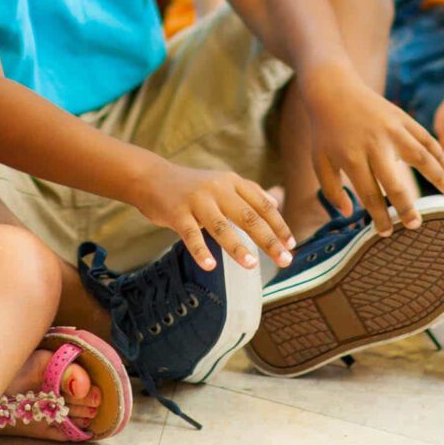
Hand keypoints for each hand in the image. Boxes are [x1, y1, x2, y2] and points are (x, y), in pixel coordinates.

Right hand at [130, 161, 294, 271]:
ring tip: (251, 265)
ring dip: (237, 246)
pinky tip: (210, 266)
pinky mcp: (177, 213)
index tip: (291, 244)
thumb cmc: (191, 186)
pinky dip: (201, 250)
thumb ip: (248, 193)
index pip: (262, 204)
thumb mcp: (222, 183)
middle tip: (284, 260)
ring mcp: (197, 200)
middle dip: (269, 240)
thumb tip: (277, 204)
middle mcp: (218, 189)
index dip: (279, 225)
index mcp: (232, 182)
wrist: (151, 177)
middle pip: (248, 216)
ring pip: (221, 226)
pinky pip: (190, 234)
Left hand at [300, 69, 443, 236]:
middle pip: (394, 183)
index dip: (380, 216)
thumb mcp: (320, 160)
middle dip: (406, 207)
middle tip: (416, 225)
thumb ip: (331, 190)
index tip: (386, 232)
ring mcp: (391, 130)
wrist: (333, 90)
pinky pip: (425, 138)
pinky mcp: (402, 118)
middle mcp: (374, 145)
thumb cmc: (325, 130)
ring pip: (420, 157)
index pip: (369, 194)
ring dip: (438, 177)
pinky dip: (439, 153)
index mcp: (352, 158)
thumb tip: (349, 214)